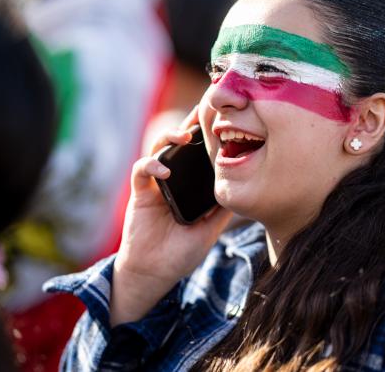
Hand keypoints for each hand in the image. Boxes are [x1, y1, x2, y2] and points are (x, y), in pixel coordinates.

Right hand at [110, 106, 231, 324]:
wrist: (155, 272)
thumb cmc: (181, 253)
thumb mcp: (210, 230)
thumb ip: (222, 209)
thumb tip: (245, 189)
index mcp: (190, 186)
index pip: (199, 155)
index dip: (207, 138)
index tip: (222, 122)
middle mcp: (173, 180)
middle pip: (179, 144)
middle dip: (189, 125)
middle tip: (202, 112)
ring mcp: (155, 184)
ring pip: (159, 148)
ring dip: (170, 137)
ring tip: (184, 136)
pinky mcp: (139, 192)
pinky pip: (141, 170)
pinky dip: (151, 165)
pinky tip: (163, 171)